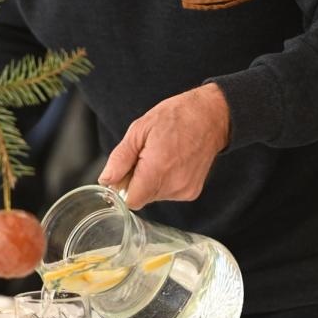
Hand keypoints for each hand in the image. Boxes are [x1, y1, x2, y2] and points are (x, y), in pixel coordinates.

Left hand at [98, 83, 229, 208]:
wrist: (211, 116)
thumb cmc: (176, 117)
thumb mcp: (140, 129)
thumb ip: (121, 158)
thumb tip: (107, 179)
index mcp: (157, 169)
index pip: (131, 201)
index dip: (122, 188)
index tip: (125, 172)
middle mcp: (173, 185)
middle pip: (142, 198)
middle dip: (137, 181)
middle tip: (144, 156)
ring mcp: (184, 190)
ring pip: (154, 196)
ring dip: (151, 181)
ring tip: (161, 156)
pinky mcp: (192, 192)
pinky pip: (168, 193)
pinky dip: (165, 181)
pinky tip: (172, 162)